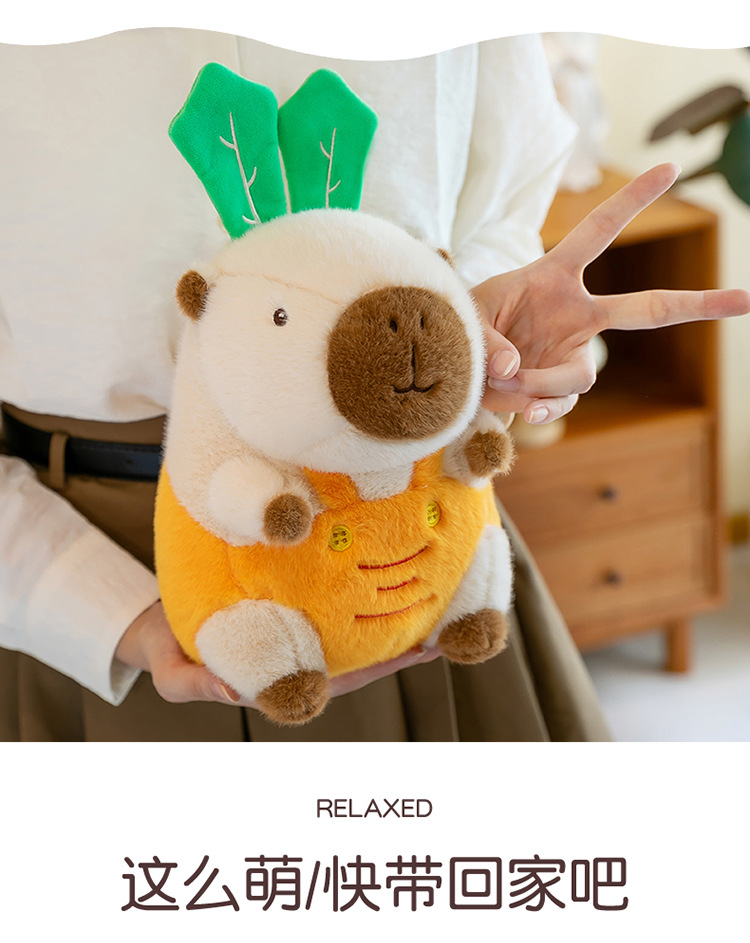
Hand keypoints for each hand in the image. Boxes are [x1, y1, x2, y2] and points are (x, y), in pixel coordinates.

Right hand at [116, 601, 440, 705]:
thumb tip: (231, 690)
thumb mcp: (173, 672)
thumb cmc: (169, 649)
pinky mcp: (294, 606)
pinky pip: (336, 601)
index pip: (344, 676)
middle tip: (450, 620)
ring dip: (393, 612)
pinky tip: (386, 561)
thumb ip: (196, 685)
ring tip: (435, 590)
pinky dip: (362, 588)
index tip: (422, 650)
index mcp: (283, 679)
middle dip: (405, 640)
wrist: (159, 623)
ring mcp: (300, 632)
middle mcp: (301, 657)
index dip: (385, 666)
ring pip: (356, 627)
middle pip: (364, 653)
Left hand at [474, 163, 749, 423]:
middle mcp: (576, 314)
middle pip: (646, 309)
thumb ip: (486, 338)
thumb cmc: (464, 326)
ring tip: (501, 382)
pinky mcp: (562, 388)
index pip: (598, 233)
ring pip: (581, 375)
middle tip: (746, 301)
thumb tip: (513, 370)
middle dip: (696, 305)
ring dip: (541, 384)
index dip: (631, 202)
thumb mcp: (465, 319)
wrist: (459, 369)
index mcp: (553, 276)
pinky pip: (563, 403)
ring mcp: (574, 353)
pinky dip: (540, 407)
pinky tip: (524, 408)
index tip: (668, 169)